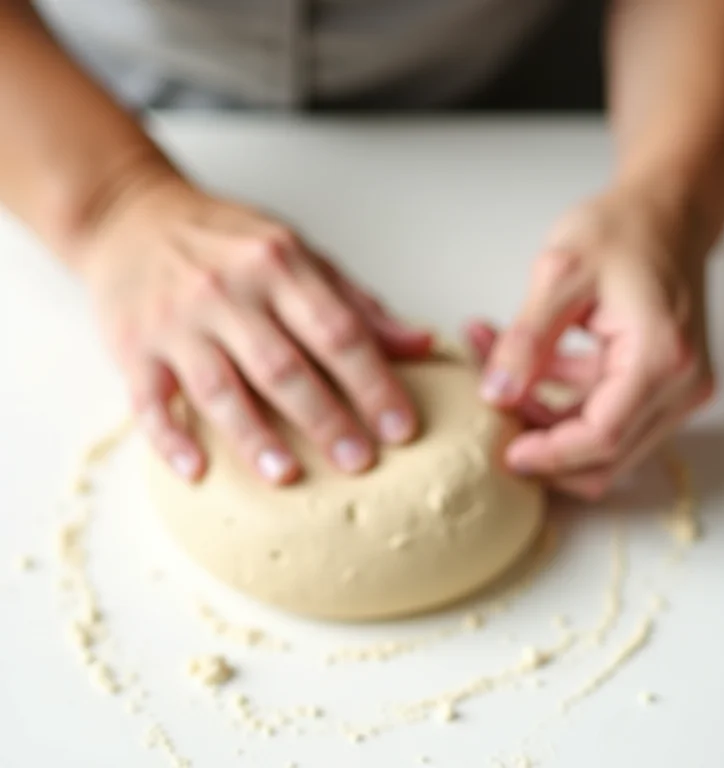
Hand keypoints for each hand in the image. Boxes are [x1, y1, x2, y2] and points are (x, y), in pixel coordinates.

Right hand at [77, 176, 431, 483]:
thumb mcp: (298, 253)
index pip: (337, 331)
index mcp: (278, 264)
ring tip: (288, 476)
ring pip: (221, 388)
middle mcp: (227, 291)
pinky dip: (171, 438)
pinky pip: (149, 401)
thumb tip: (422, 344)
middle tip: (359, 462)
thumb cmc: (228, 242)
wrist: (133, 216)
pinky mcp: (134, 347)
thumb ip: (357, 303)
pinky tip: (198, 471)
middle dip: (325, 419)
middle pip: (283, 366)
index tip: (401, 428)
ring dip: (255, 437)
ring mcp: (176, 321)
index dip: (374, 383)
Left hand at [470, 183, 714, 498]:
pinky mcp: (659, 385)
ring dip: (545, 417)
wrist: (666, 210)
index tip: (506, 453)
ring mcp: (675, 389)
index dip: (551, 455)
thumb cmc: (623, 229)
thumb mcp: (559, 275)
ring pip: (601, 441)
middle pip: (607, 454)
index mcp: (662, 359)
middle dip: (544, 442)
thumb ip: (526, 339)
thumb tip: (497, 394)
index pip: (604, 438)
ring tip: (493, 366)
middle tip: (494, 415)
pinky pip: (603, 413)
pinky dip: (559, 397)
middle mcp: (681, 385)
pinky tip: (521, 362)